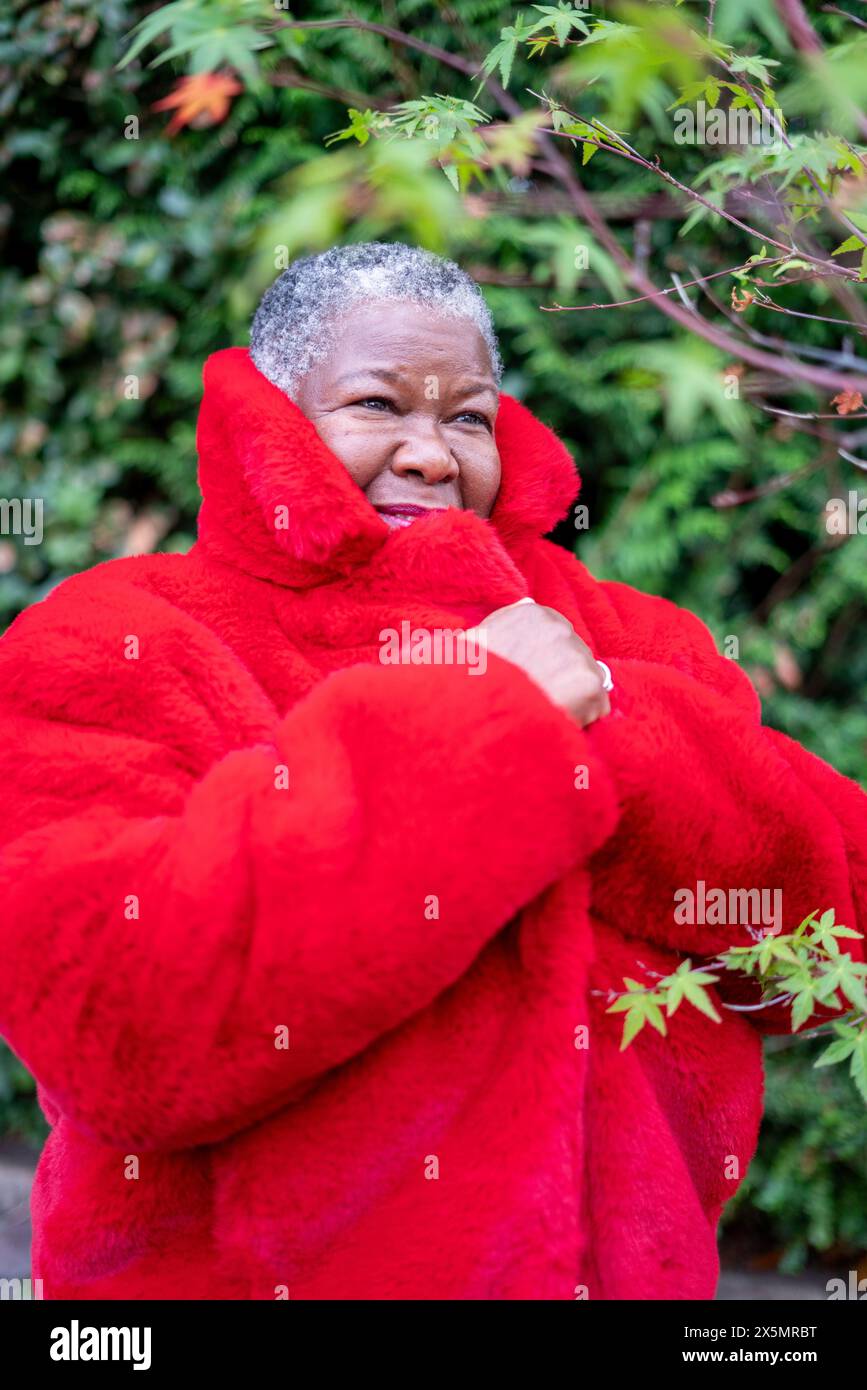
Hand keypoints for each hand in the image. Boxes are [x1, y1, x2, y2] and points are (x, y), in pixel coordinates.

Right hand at [471, 600, 610, 727]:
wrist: (467, 711)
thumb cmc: (462, 682)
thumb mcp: (473, 642)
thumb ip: (502, 626)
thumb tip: (521, 613)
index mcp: (532, 614)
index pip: (556, 637)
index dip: (546, 663)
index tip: (531, 680)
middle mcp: (559, 628)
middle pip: (575, 659)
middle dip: (562, 680)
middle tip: (537, 702)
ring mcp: (576, 655)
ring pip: (587, 683)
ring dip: (572, 701)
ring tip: (543, 716)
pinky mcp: (589, 685)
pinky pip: (597, 709)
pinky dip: (582, 721)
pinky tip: (555, 725)